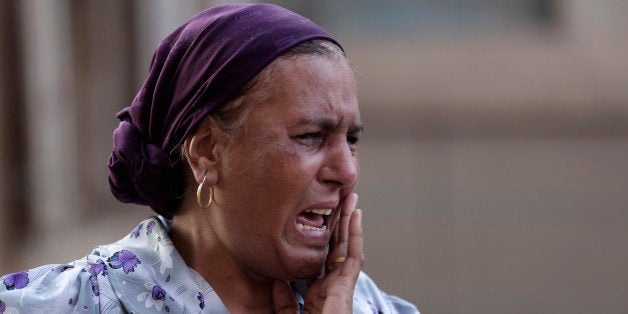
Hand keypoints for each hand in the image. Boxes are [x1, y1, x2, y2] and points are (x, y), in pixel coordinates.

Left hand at [273, 193, 363, 312]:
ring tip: (349, 198)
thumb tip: (278, 281)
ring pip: (345, 247)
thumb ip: (282, 304)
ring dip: (348, 221)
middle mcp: (330, 288)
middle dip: (335, 225)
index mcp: (315, 296)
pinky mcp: (346, 287)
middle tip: (336, 201)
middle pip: (333, 249)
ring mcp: (340, 286)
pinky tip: (355, 214)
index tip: (314, 222)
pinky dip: (355, 234)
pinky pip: (352, 256)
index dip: (317, 241)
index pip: (317, 262)